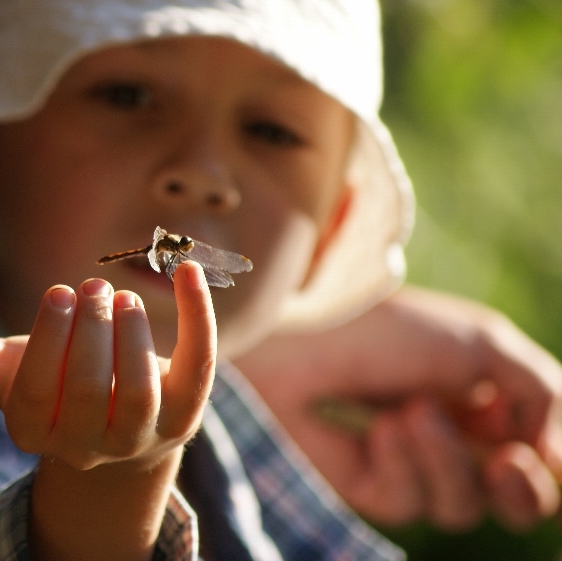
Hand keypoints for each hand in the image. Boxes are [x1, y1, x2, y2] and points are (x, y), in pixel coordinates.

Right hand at [0, 262, 216, 560]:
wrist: (114, 428)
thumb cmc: (50, 386)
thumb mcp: (2, 371)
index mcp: (34, 431)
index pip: (37, 392)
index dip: (48, 340)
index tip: (58, 294)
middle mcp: (88, 445)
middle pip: (89, 393)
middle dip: (91, 333)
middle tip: (92, 288)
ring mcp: (140, 435)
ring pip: (141, 393)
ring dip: (133, 335)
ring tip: (120, 296)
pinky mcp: (184, 414)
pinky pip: (198, 368)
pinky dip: (199, 317)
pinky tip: (191, 271)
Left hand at [235, 285, 561, 531]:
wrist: (299, 335)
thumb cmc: (388, 330)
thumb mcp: (484, 346)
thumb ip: (545, 397)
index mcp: (488, 399)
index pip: (542, 456)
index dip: (552, 465)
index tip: (537, 451)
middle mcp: (456, 436)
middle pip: (517, 503)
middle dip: (522, 491)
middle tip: (506, 461)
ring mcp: (412, 464)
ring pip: (464, 507)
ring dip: (446, 459)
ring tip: (410, 410)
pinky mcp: (370, 486)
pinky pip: (411, 504)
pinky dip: (403, 464)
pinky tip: (379, 429)